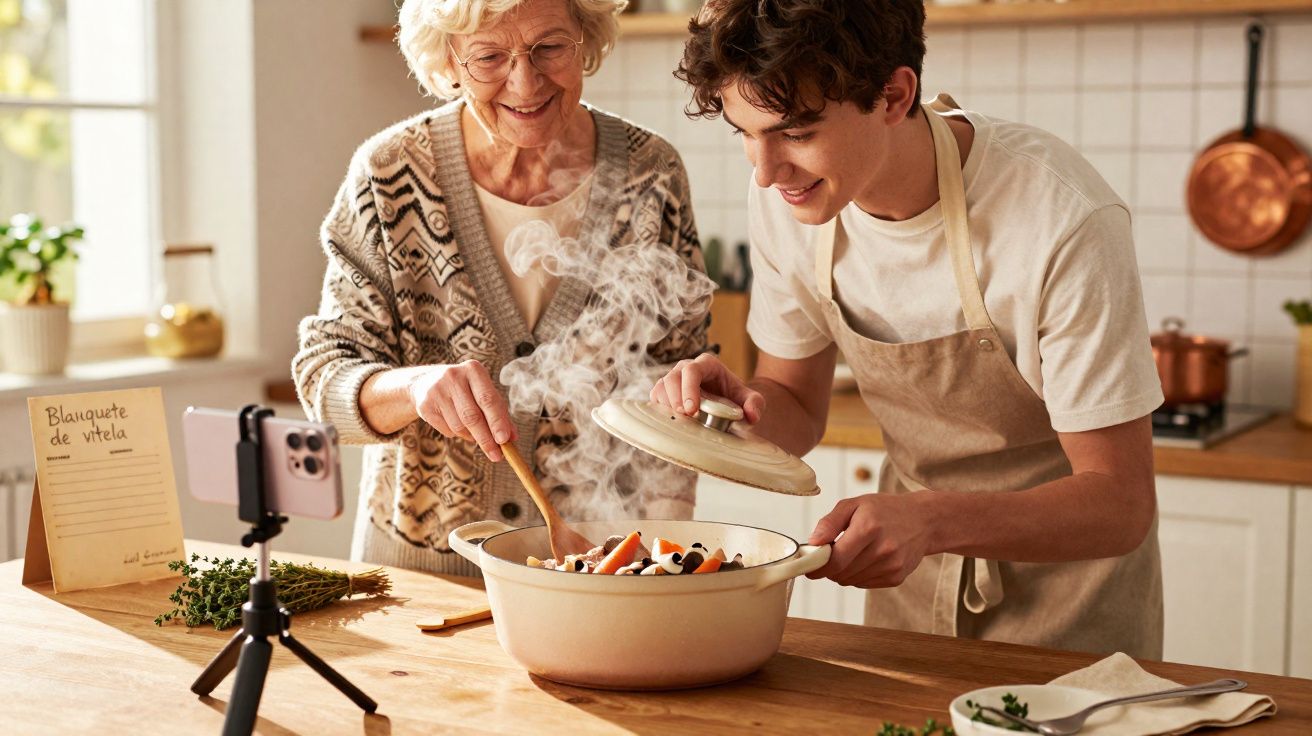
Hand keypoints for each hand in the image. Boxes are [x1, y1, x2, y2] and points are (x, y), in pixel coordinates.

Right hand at [408, 360, 515, 461]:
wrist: (426, 383)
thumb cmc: (465, 389)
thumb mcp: (483, 393)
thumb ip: (500, 413)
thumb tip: (512, 438)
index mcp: (473, 370)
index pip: (488, 400)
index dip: (497, 421)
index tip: (505, 440)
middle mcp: (453, 377)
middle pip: (472, 416)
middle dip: (486, 439)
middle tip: (496, 455)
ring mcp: (436, 391)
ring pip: (459, 426)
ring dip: (472, 437)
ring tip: (475, 433)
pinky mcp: (425, 405)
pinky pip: (447, 430)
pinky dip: (457, 435)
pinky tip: (457, 425)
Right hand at [649, 353, 764, 423]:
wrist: (725, 401)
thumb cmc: (735, 398)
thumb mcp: (750, 399)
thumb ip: (755, 403)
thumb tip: (752, 415)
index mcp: (707, 364)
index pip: (692, 371)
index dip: (689, 389)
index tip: (692, 409)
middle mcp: (686, 368)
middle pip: (673, 377)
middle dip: (676, 398)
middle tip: (686, 417)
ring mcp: (674, 378)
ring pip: (661, 386)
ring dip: (666, 404)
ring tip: (679, 419)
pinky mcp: (665, 391)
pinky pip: (655, 396)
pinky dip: (658, 407)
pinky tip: (670, 419)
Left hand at [806, 493, 935, 587]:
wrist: (924, 521)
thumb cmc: (885, 510)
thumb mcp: (855, 505)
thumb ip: (830, 522)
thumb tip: (813, 543)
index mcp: (869, 528)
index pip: (836, 560)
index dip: (818, 567)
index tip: (809, 567)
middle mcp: (883, 549)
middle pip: (841, 573)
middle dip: (829, 568)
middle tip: (830, 555)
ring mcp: (892, 565)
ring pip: (851, 581)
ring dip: (843, 572)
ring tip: (851, 554)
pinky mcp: (897, 577)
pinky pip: (864, 584)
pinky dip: (858, 575)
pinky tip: (866, 559)